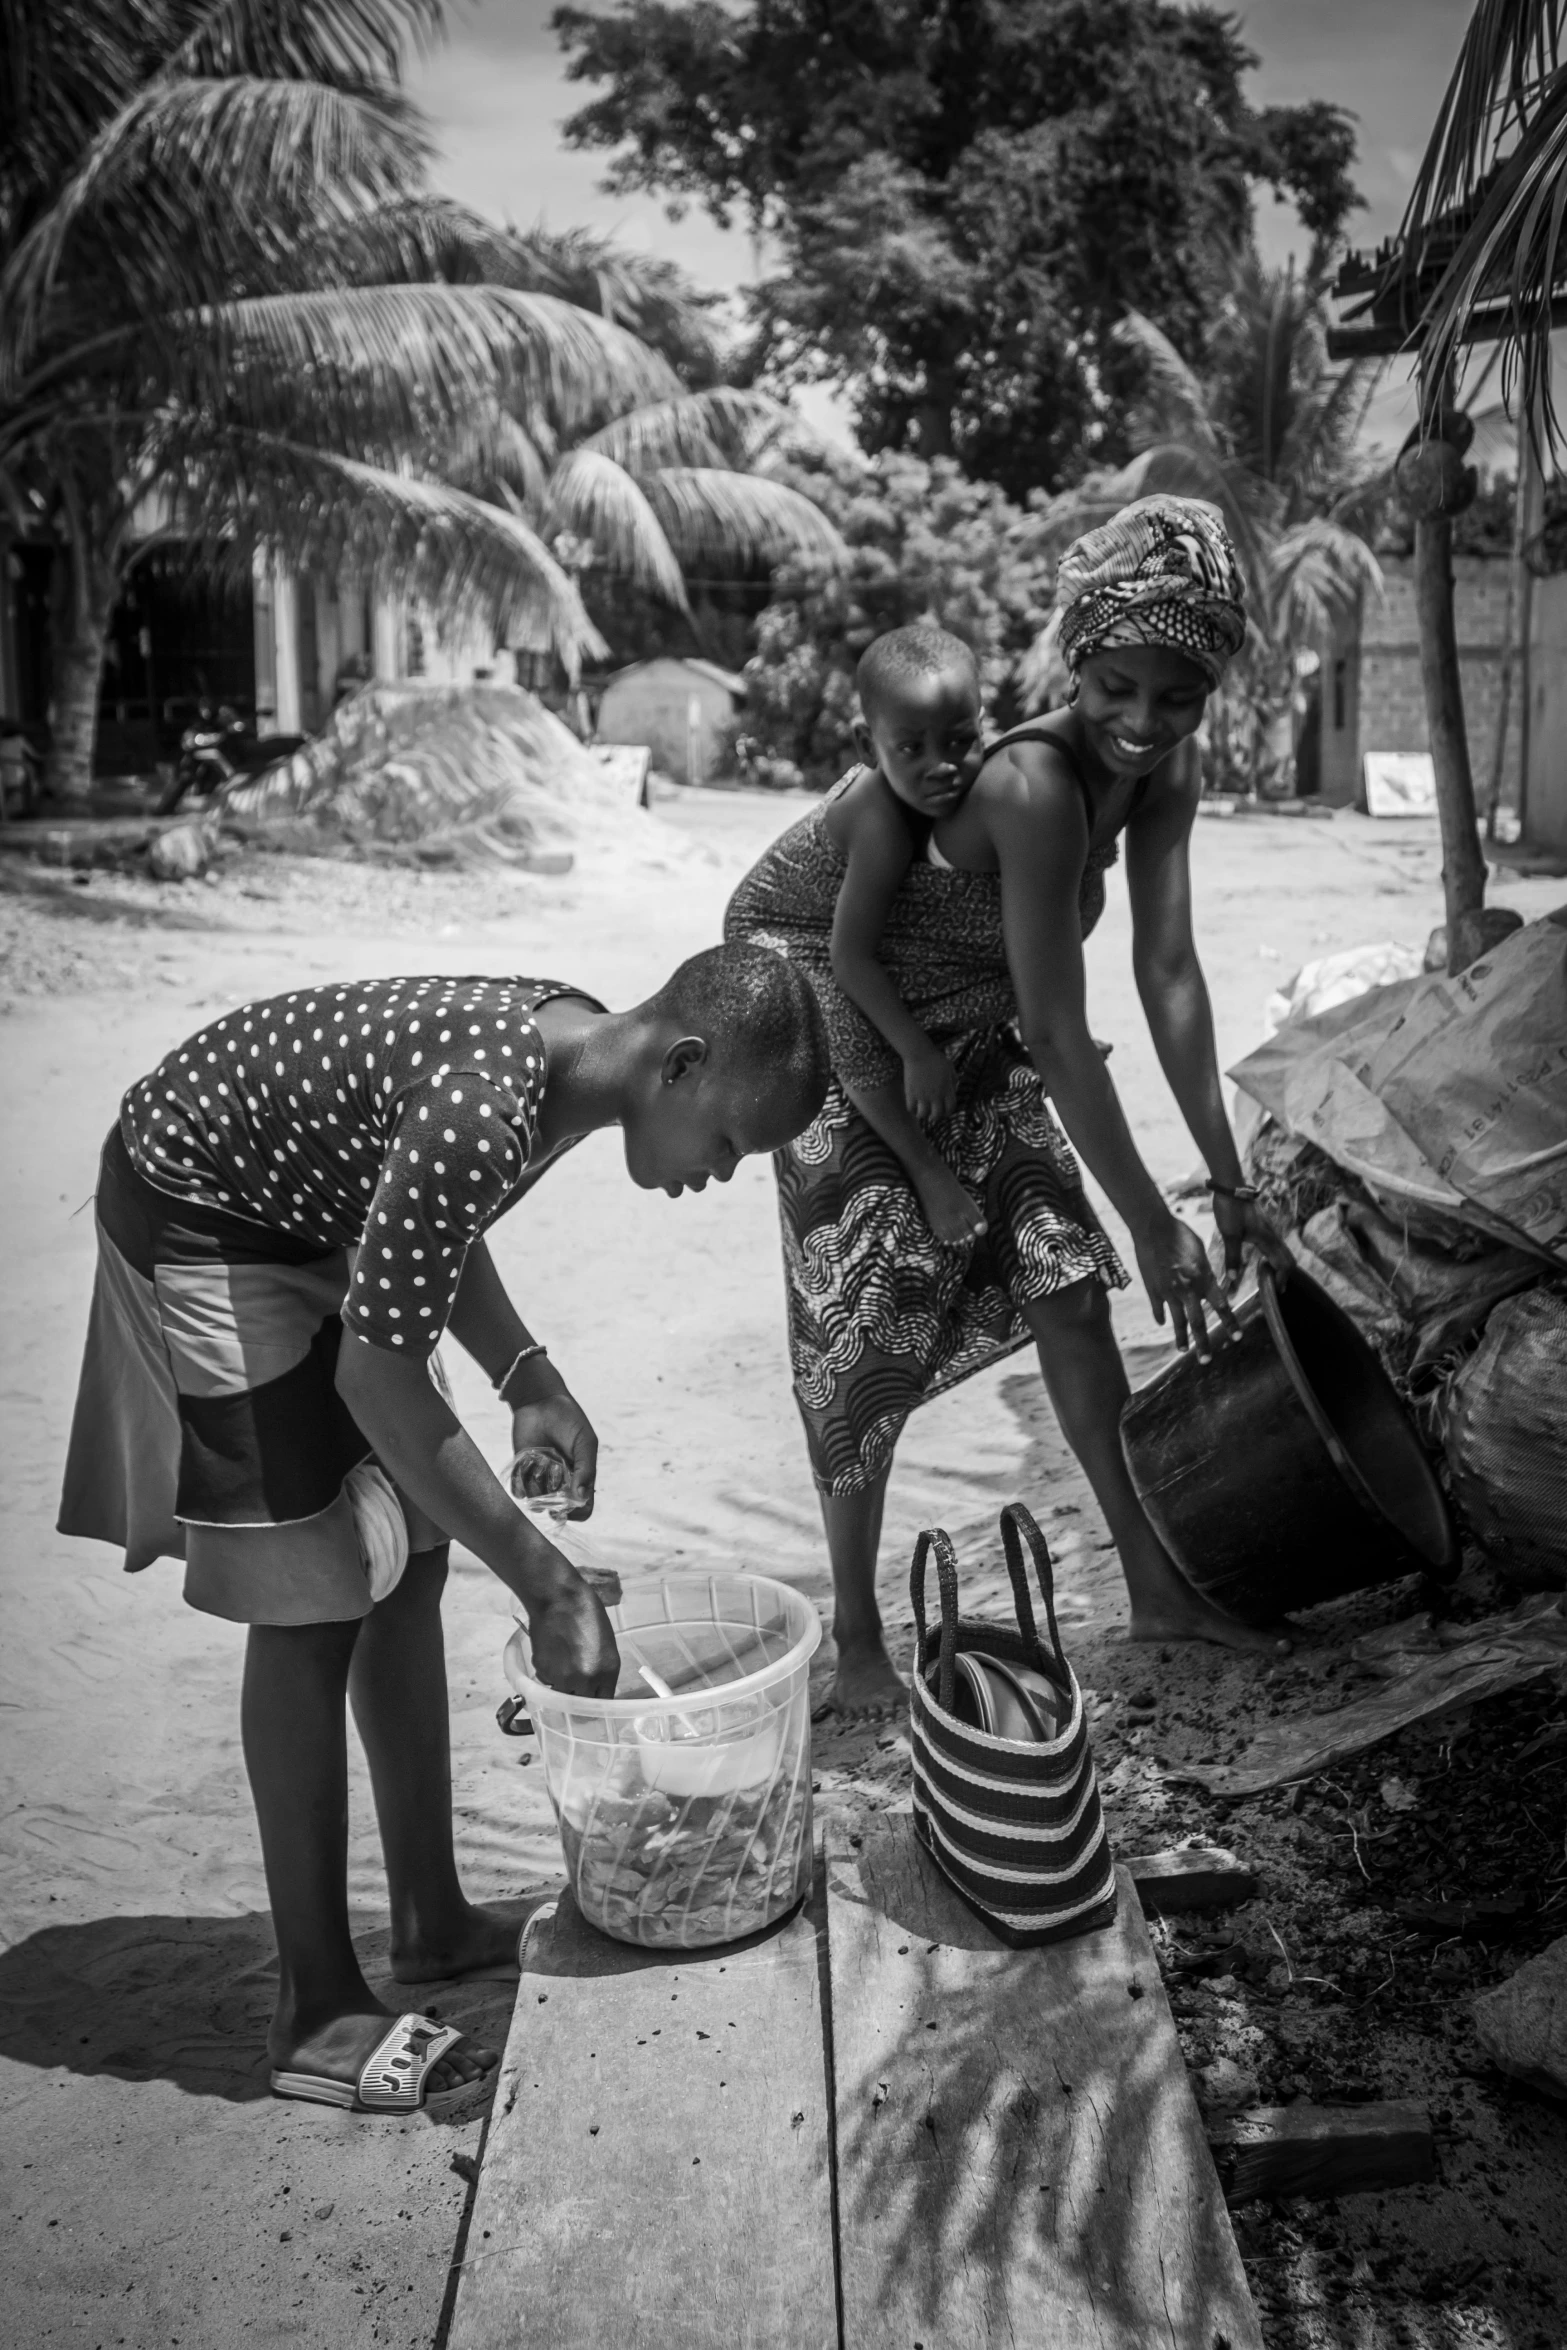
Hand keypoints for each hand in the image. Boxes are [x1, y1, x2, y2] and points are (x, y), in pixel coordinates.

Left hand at [506, 1357, 598, 1518]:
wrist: (540, 1401)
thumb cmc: (568, 1420)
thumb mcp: (585, 1442)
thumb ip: (586, 1470)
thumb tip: (582, 1497)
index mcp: (581, 1477)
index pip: (583, 1507)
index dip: (577, 1512)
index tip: (568, 1505)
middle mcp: (561, 1482)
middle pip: (559, 1509)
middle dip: (555, 1499)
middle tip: (552, 1479)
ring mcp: (541, 1479)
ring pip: (538, 1501)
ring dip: (538, 1485)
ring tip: (541, 1460)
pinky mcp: (522, 1472)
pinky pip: (520, 1490)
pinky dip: (522, 1480)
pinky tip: (528, 1460)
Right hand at [527, 1560, 619, 1696]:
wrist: (558, 1597)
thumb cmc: (586, 1612)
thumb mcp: (605, 1643)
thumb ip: (602, 1669)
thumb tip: (593, 1687)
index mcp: (608, 1671)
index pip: (604, 1703)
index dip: (596, 1704)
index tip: (591, 1703)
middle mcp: (586, 1679)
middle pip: (581, 1707)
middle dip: (578, 1700)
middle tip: (574, 1689)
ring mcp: (562, 1677)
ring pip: (561, 1696)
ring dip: (561, 1687)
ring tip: (561, 1665)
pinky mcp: (543, 1670)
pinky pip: (546, 1681)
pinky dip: (548, 1673)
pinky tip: (551, 1653)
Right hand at [904, 1038, 956, 1122]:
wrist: (919, 1052)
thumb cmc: (935, 1058)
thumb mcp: (950, 1067)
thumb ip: (953, 1079)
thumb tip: (954, 1089)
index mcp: (947, 1089)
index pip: (950, 1108)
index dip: (947, 1112)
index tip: (943, 1111)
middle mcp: (936, 1095)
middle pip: (937, 1115)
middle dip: (935, 1117)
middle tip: (931, 1114)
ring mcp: (923, 1095)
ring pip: (923, 1115)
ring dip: (922, 1115)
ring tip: (920, 1111)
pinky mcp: (911, 1093)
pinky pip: (911, 1109)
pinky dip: (912, 1110)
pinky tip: (912, 1106)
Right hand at [1133, 1206, 1237, 1361]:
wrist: (1153, 1227)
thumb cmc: (1179, 1233)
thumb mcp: (1200, 1252)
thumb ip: (1204, 1272)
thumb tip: (1207, 1283)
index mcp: (1203, 1278)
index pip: (1221, 1306)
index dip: (1230, 1323)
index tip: (1237, 1337)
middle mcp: (1188, 1289)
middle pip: (1197, 1322)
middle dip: (1203, 1344)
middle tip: (1206, 1361)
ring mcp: (1169, 1291)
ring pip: (1177, 1321)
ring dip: (1181, 1338)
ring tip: (1184, 1351)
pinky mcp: (1153, 1289)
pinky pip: (1159, 1308)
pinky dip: (1161, 1317)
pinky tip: (1163, 1324)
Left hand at [1211, 1191, 1290, 1293]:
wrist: (1230, 1185)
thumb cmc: (1230, 1208)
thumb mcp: (1229, 1234)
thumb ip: (1233, 1257)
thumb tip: (1232, 1279)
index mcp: (1267, 1239)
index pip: (1283, 1263)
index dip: (1282, 1279)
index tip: (1277, 1291)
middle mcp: (1272, 1234)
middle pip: (1288, 1258)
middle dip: (1285, 1274)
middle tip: (1276, 1287)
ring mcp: (1269, 1228)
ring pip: (1282, 1250)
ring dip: (1279, 1265)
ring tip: (1269, 1276)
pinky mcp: (1264, 1225)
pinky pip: (1276, 1244)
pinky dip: (1274, 1256)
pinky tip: (1263, 1259)